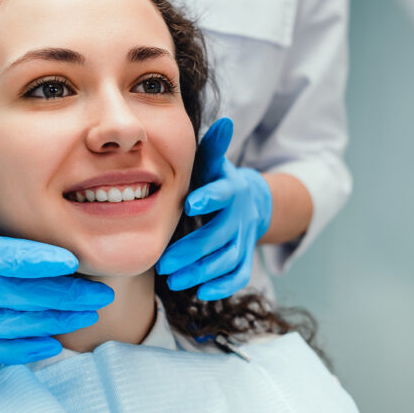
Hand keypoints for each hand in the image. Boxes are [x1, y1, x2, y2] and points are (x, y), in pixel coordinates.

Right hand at [0, 159, 113, 363]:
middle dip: (64, 296)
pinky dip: (25, 350)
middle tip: (102, 293)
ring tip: (90, 312)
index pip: (3, 259)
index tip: (73, 260)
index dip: (38, 261)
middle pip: (19, 295)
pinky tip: (55, 343)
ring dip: (55, 321)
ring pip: (14, 325)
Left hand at [156, 118, 271, 299]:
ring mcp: (243, 239)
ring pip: (228, 259)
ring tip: (174, 280)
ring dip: (202, 272)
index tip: (189, 205)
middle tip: (165, 263)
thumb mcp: (214, 163)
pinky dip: (223, 286)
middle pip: (220, 235)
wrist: (248, 203)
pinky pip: (239, 275)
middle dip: (193, 250)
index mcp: (230, 190)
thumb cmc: (216, 182)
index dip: (209, 198)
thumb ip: (213, 147)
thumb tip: (223, 120)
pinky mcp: (244, 258)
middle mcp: (239, 216)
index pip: (222, 193)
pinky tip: (201, 293)